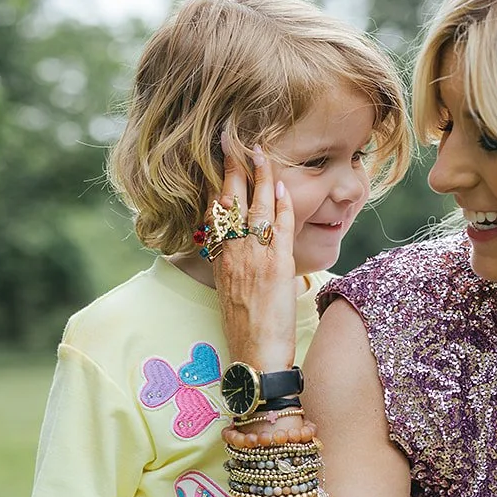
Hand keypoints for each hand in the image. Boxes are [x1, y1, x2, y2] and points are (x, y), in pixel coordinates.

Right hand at [210, 135, 299, 371]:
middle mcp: (232, 255)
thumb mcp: (229, 294)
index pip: (214, 213)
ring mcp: (253, 258)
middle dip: (232, 167)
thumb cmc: (245, 331)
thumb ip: (232, 268)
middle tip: (232, 139)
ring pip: (254, 208)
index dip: (218, 184)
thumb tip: (235, 254)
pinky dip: (280, 205)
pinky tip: (281, 187)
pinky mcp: (276, 266)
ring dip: (259, 176)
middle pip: (230, 202)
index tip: (221, 161)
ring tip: (260, 151)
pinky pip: (278, 227)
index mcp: (220, 261)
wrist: (255, 357)